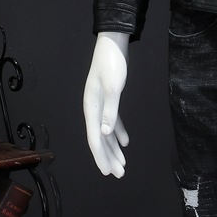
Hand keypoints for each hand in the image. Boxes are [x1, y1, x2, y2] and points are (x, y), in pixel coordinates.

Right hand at [83, 32, 130, 177]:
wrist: (112, 43)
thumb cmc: (113, 63)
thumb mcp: (114, 86)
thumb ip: (110, 110)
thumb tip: (104, 133)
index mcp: (91, 107)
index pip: (95, 138)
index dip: (101, 157)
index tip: (108, 172)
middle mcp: (93, 108)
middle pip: (100, 139)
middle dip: (109, 157)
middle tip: (119, 173)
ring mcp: (100, 103)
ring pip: (106, 132)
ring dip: (114, 148)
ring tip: (122, 164)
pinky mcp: (109, 98)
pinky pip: (112, 120)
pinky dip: (118, 131)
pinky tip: (125, 142)